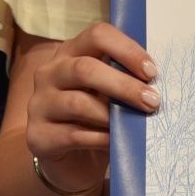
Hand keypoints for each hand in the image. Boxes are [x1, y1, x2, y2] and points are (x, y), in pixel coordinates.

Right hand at [23, 22, 158, 190]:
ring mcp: (39, 104)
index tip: (151, 72)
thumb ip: (123, 80)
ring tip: (134, 125)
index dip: (126, 50)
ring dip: (112, 115)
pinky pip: (74, 135)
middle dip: (123, 85)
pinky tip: (116, 143)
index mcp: (70, 53)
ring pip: (78, 103)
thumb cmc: (96, 118)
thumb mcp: (108, 93)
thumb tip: (156, 80)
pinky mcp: (38, 136)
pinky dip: (100, 139)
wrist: (69, 160)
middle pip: (85, 69)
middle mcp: (49, 73)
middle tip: (152, 101)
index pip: (96, 35)